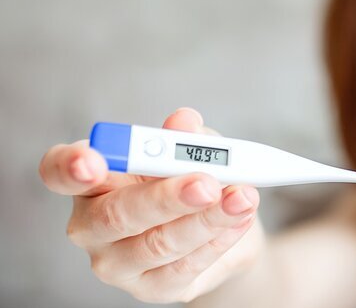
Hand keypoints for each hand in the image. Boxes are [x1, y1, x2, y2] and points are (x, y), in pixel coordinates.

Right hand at [39, 108, 263, 302]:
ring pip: (157, 243)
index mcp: (90, 179)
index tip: (92, 160)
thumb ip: (187, 138)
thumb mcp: (195, 151)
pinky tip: (240, 220)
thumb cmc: (193, 181)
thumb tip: (184, 122)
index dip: (70, 166)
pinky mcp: (150, 288)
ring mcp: (116, 263)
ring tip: (242, 198)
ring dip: (207, 220)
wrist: (222, 231)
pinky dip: (217, 241)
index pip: (58, 171)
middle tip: (207, 183)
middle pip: (116, 214)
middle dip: (166, 197)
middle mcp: (90, 224)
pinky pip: (183, 267)